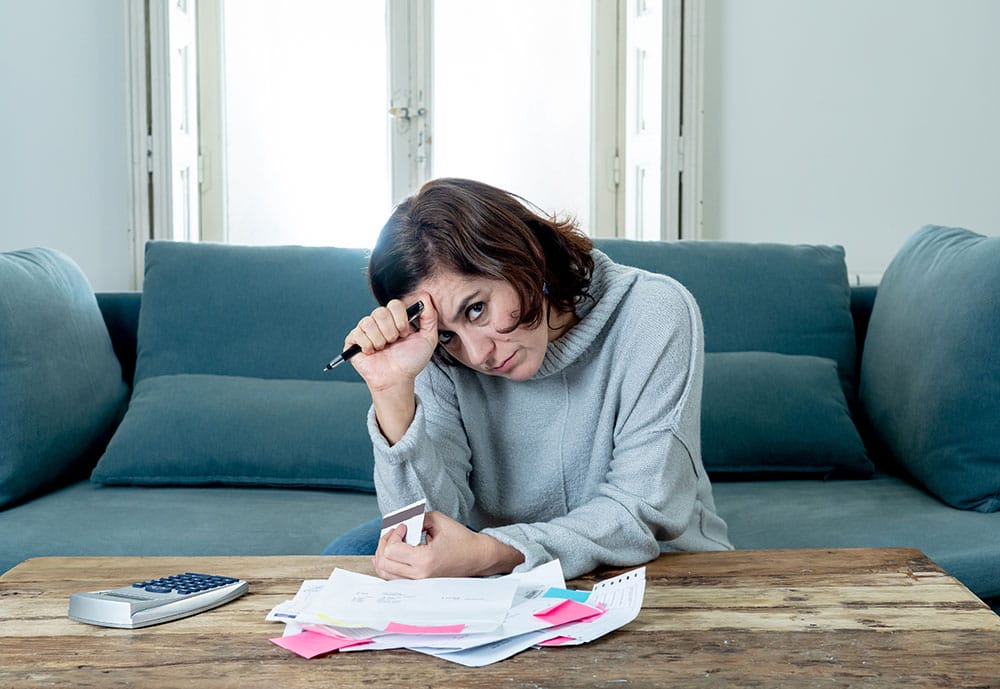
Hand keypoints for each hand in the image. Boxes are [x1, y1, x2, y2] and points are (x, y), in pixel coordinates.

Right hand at [345, 294, 438, 391]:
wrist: (398, 378)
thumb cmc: (411, 361)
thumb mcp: (428, 338)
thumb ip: (430, 317)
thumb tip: (425, 296)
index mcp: (395, 318)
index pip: (395, 304)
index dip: (401, 320)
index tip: (405, 334)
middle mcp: (379, 322)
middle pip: (380, 312)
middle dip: (391, 331)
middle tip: (393, 343)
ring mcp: (365, 330)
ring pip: (368, 322)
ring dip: (380, 340)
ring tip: (383, 349)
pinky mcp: (353, 340)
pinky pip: (357, 334)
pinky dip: (368, 346)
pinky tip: (372, 352)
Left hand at [372, 511, 524, 579]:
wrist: (476, 557)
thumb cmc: (461, 540)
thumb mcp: (438, 521)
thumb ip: (415, 518)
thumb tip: (399, 522)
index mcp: (424, 560)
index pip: (392, 550)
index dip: (393, 534)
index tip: (404, 526)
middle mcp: (419, 575)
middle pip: (384, 563)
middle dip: (384, 543)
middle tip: (395, 532)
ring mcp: (418, 583)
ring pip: (384, 573)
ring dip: (383, 555)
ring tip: (392, 542)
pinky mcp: (418, 584)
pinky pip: (393, 578)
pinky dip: (387, 565)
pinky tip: (391, 554)